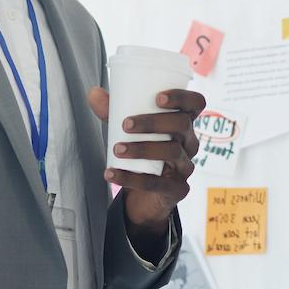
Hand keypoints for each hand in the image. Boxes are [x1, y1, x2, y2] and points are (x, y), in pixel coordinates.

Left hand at [87, 85, 206, 238]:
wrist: (144, 196)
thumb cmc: (142, 151)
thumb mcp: (128, 130)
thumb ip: (112, 111)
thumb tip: (93, 93)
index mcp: (183, 123)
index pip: (195, 103)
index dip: (182, 97)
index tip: (158, 98)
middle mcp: (190, 142)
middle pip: (182, 124)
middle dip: (154, 122)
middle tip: (126, 124)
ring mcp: (186, 166)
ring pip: (172, 152)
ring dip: (142, 149)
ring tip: (117, 149)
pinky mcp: (178, 189)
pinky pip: (157, 183)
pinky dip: (131, 179)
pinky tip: (112, 174)